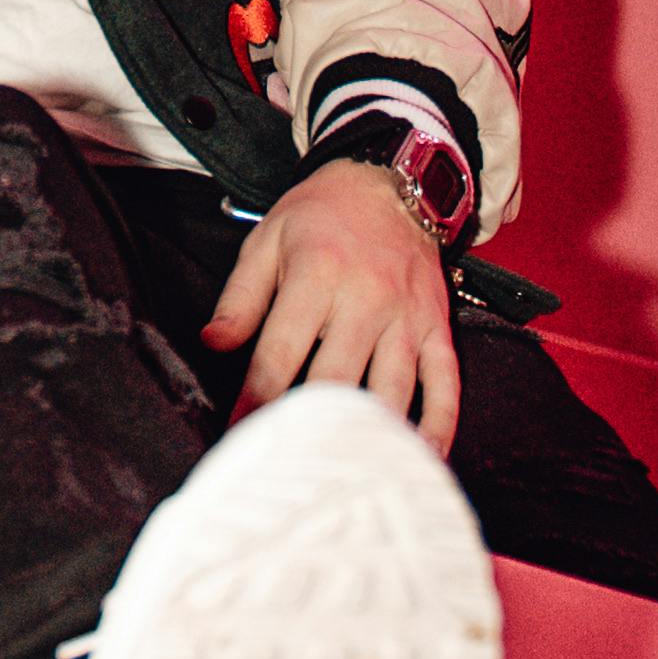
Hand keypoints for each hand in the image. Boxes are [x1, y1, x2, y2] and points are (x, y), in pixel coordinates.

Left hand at [203, 163, 462, 451]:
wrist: (390, 183)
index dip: (256, 399)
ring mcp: (408, 317)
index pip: (280, 352)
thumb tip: (213, 345)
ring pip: (390, 389)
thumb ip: (240, 297)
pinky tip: (420, 459)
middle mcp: (367, 299)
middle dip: (308, 427)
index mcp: (318, 275)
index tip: (239, 435)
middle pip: (335, 379)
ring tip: (343, 474)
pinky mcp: (437, 328)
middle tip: (287, 468)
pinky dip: (437, 426)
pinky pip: (444, 384)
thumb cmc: (320, 218)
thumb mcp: (267, 241)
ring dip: (367, 435)